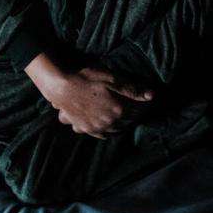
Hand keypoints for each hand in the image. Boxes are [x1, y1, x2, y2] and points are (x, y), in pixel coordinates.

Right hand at [24, 53, 153, 138]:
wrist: (60, 86)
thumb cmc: (86, 78)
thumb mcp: (112, 79)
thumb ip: (132, 89)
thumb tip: (152, 95)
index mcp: (118, 110)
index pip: (137, 112)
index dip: (143, 106)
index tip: (148, 102)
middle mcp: (108, 122)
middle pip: (126, 122)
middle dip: (133, 116)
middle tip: (137, 109)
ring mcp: (95, 127)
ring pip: (112, 130)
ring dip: (119, 124)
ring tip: (121, 117)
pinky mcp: (83, 128)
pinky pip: (96, 134)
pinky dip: (102, 131)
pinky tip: (103, 126)